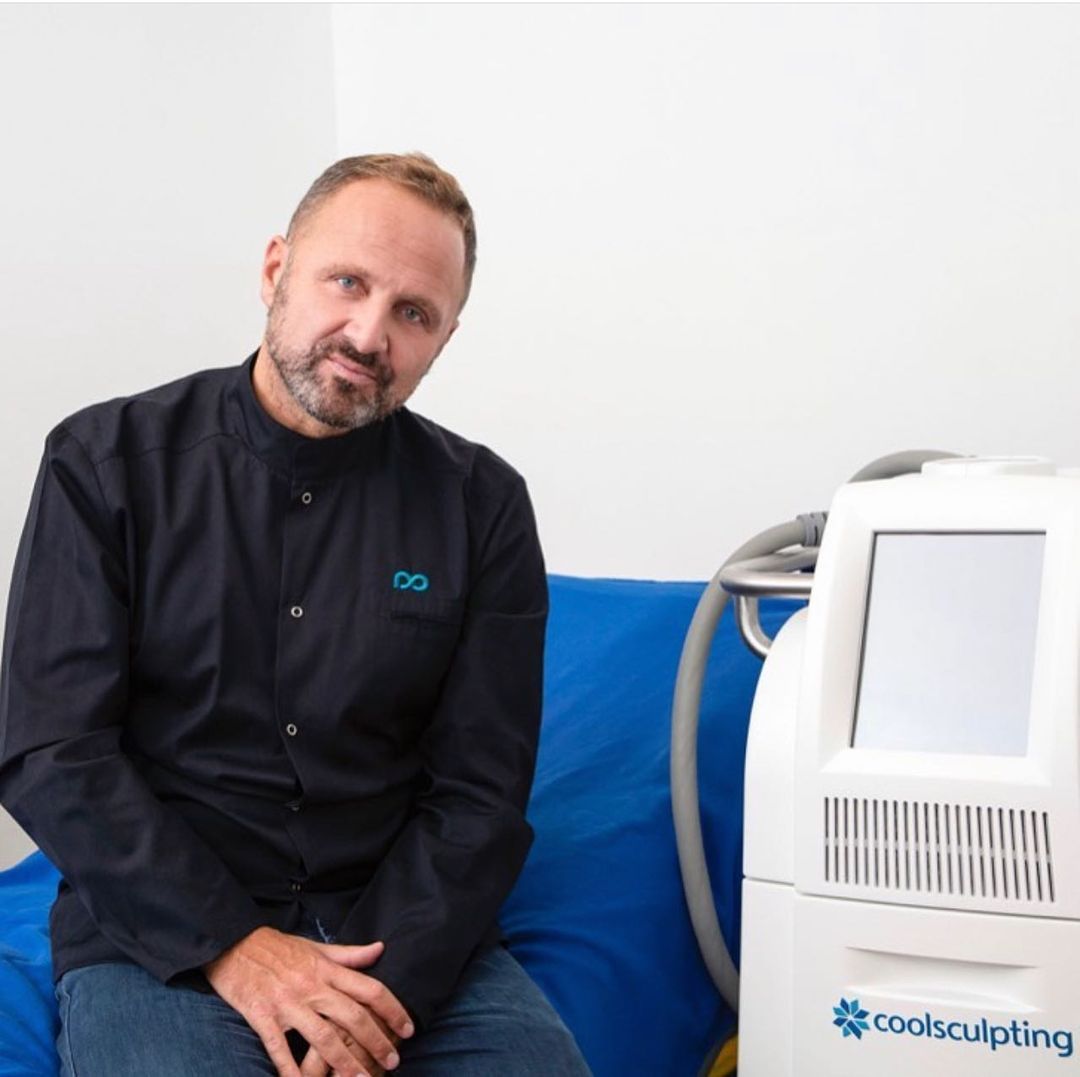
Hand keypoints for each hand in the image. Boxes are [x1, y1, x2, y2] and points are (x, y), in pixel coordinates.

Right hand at [204, 926, 413, 1076]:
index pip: (369, 989)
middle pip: (352, 1017)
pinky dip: (291, 1071)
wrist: (233, 942)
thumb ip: (349, 954)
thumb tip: (381, 949)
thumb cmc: (277, 947)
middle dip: (376, 1041)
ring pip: (323, 1037)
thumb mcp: (316, 947)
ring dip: (345, 1062)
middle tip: (393, 1062)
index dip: (392, 1009)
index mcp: (326, 969)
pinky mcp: (262, 1016)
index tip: (408, 1029)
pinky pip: (279, 1049)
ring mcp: (287, 1003)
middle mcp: (311, 986)